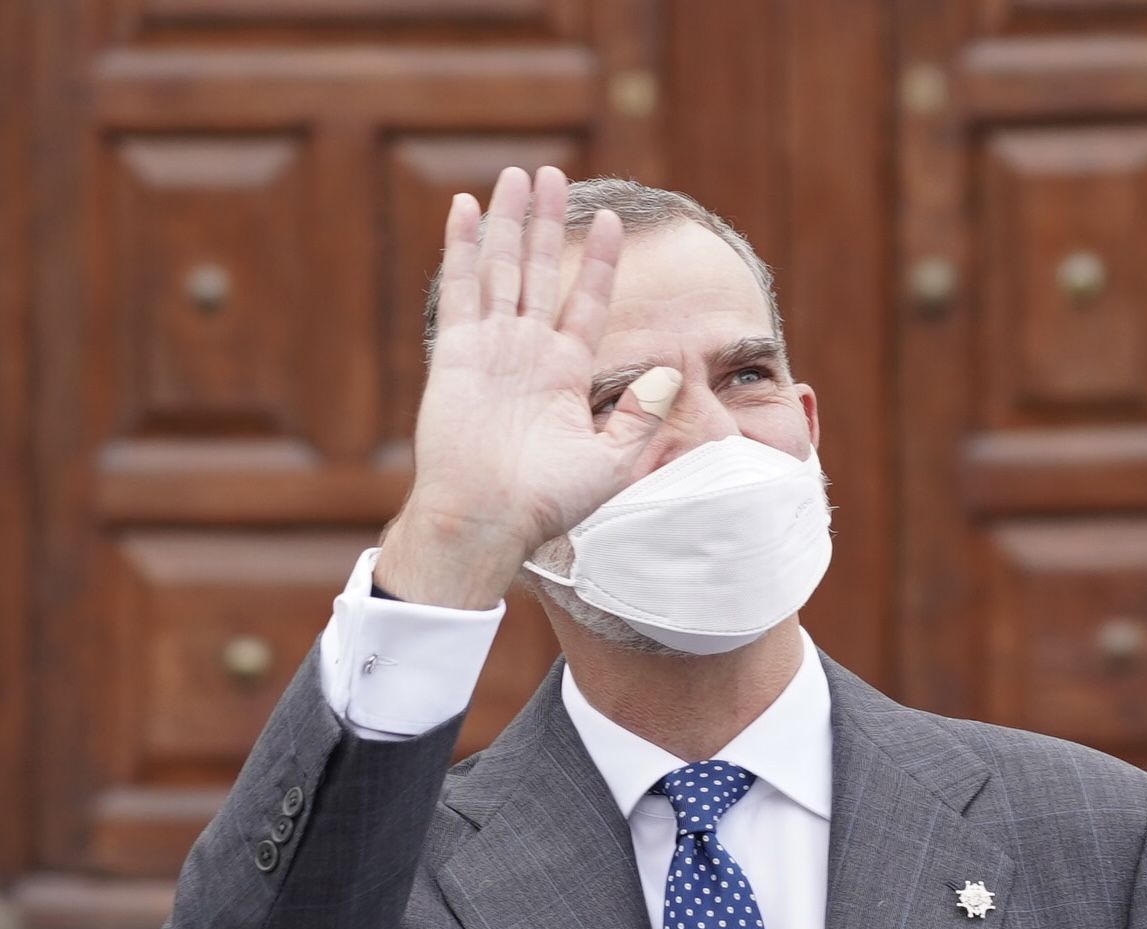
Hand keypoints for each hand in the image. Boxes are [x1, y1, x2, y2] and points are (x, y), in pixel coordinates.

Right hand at [377, 165, 681, 608]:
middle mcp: (528, 351)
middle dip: (549, 223)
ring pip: (504, 267)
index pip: (587, 302)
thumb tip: (673, 371)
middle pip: (542, 270)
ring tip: (519, 174)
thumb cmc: (549, 501)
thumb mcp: (614, 459)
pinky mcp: (456, 351)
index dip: (598, 261)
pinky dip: (464, 246)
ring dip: (511, 220)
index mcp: (566, 372)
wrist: (491, 519)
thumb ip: (642, 415)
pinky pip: (462, 288)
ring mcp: (491, 347)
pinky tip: (467, 207)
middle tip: (553, 174)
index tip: (614, 220)